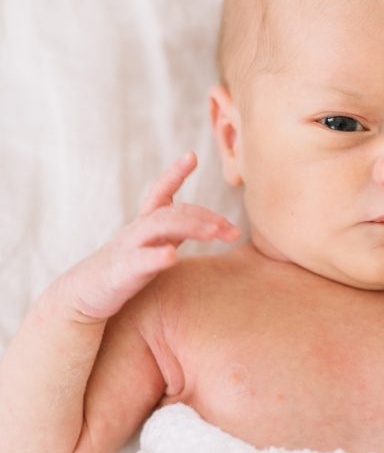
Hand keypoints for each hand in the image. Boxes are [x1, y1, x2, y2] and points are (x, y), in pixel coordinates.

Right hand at [61, 151, 239, 321]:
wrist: (82, 296)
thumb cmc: (124, 270)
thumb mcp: (150, 247)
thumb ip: (174, 233)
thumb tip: (210, 224)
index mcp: (144, 225)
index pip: (160, 193)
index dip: (174, 173)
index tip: (191, 156)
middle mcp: (136, 231)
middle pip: (172, 212)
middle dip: (205, 217)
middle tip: (233, 229)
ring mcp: (127, 248)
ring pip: (159, 228)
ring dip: (189, 227)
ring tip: (214, 232)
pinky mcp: (120, 272)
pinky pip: (139, 261)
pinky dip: (156, 257)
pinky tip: (172, 257)